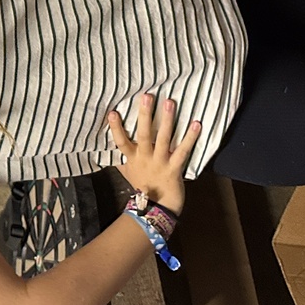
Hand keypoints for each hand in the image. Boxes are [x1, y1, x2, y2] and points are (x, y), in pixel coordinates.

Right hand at [107, 94, 200, 215]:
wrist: (158, 209)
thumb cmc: (144, 187)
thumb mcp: (128, 172)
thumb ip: (123, 158)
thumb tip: (108, 148)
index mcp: (134, 158)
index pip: (121, 142)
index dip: (116, 128)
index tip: (112, 112)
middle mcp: (146, 158)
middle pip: (143, 135)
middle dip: (145, 115)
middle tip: (147, 96)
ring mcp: (160, 163)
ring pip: (163, 139)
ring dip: (167, 120)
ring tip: (169, 103)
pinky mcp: (175, 168)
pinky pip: (183, 151)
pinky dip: (190, 137)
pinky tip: (197, 124)